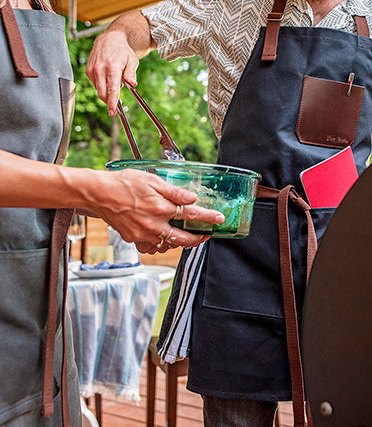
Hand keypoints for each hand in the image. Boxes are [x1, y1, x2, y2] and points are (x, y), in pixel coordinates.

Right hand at [86, 29, 137, 115]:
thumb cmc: (122, 51)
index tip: (113, 112)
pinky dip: (102, 86)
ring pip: (98, 90)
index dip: (112, 102)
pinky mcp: (88, 71)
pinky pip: (95, 84)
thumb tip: (133, 84)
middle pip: (102, 93)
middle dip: (108, 102)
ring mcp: (92, 70)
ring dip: (106, 92)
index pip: (111, 89)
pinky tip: (109, 79)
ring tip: (116, 83)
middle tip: (116, 105)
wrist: (109, 39)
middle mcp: (99, 69)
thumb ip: (131, 73)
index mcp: (112, 67)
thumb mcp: (132, 60)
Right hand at [89, 169, 221, 248]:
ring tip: (188, 236)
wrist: (98, 194)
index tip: (219, 219)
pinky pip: (152, 246)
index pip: (191, 214)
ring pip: (168, 244)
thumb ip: (174, 192)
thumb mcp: (152, 180)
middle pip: (183, 239)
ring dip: (180, 242)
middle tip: (207, 235)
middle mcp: (153, 224)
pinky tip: (165, 236)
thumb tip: (192, 198)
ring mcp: (143, 234)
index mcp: (160, 208)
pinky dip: (161, 243)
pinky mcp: (133, 239)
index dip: (208, 217)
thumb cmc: (123, 183)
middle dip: (198, 239)